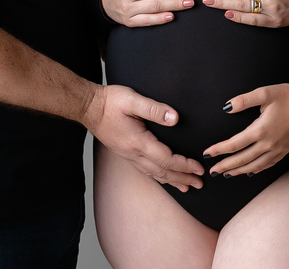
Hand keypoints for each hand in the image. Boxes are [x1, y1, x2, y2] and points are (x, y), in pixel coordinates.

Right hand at [82, 84, 204, 191]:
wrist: (89, 107)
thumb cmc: (110, 102)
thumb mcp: (133, 100)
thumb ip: (155, 109)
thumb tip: (175, 118)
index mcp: (138, 142)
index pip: (167, 159)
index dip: (185, 165)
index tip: (199, 168)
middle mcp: (133, 153)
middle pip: (162, 172)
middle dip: (183, 178)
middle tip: (199, 183)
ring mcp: (129, 156)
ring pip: (154, 174)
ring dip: (172, 181)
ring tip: (186, 187)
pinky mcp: (126, 153)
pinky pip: (146, 170)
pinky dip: (159, 176)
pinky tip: (164, 178)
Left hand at [202, 81, 288, 176]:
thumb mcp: (265, 93)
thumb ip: (243, 100)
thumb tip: (226, 107)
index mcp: (261, 130)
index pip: (234, 144)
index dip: (219, 150)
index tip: (207, 154)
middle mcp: (269, 144)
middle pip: (242, 159)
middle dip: (225, 166)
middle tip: (212, 172)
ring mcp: (279, 149)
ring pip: (255, 166)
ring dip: (239, 171)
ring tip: (227, 174)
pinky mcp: (286, 150)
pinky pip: (268, 165)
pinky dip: (256, 170)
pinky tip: (251, 171)